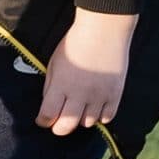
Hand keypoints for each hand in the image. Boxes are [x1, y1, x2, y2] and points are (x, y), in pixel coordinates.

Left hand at [37, 7, 137, 135]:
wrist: (104, 30)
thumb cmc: (75, 43)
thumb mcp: (54, 63)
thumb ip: (50, 87)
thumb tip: (49, 106)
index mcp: (61, 85)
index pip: (48, 115)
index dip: (43, 121)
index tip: (43, 119)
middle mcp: (80, 94)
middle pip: (67, 126)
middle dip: (60, 127)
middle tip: (60, 121)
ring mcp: (99, 96)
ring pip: (88, 123)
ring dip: (81, 119)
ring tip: (80, 107)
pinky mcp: (115, 94)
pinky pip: (107, 118)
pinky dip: (100, 116)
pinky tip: (96, 106)